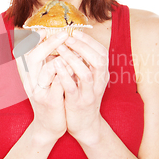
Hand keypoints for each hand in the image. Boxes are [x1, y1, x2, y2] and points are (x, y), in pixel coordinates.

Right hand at [17, 30, 69, 142]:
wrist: (48, 125)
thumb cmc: (48, 97)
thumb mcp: (41, 79)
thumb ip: (43, 62)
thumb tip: (50, 40)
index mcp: (25, 74)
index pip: (23, 51)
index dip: (33, 38)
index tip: (46, 29)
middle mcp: (29, 82)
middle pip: (33, 56)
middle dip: (50, 43)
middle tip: (64, 33)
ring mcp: (39, 92)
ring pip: (47, 69)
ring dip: (62, 56)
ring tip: (73, 49)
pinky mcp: (50, 102)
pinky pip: (59, 83)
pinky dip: (68, 73)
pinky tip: (77, 66)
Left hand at [54, 30, 108, 144]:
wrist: (85, 126)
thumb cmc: (83, 98)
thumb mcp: (88, 80)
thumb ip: (85, 64)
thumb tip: (75, 44)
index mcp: (101, 75)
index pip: (102, 53)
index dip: (89, 41)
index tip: (75, 32)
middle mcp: (99, 83)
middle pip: (98, 60)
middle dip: (83, 46)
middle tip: (68, 37)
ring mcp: (89, 94)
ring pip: (86, 73)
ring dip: (73, 58)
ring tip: (61, 48)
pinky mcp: (78, 104)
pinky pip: (72, 88)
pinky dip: (64, 75)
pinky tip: (56, 65)